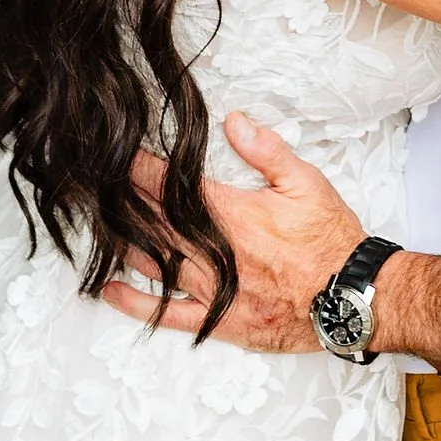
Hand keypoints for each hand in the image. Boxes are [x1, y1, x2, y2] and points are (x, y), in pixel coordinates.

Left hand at [99, 114, 362, 348]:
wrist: (351, 298)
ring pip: (154, 262)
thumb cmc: (331, 242)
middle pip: (154, 222)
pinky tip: (111, 290)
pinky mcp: (219, 319)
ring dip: (122, 242)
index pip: (172, 186)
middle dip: (120, 202)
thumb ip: (268, 151)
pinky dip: (137, 303)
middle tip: (89, 187)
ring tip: (94, 225)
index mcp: (232, 215)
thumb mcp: (307, 183)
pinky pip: (169, 314)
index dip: (139, 169)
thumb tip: (234, 121)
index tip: (113, 155)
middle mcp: (215, 253)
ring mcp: (214, 289)